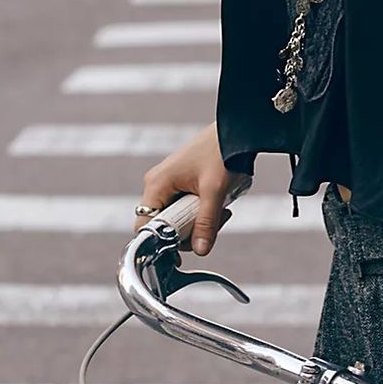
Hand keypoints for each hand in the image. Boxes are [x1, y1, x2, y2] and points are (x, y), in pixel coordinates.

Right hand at [134, 122, 249, 255]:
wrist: (237, 132)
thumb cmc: (223, 152)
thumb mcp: (215, 191)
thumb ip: (207, 222)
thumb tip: (201, 251)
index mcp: (157, 185)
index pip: (145, 226)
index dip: (162, 241)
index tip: (187, 246)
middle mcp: (158, 185)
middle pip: (164, 226)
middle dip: (190, 230)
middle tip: (215, 221)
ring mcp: (170, 185)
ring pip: (178, 220)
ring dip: (200, 221)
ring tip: (221, 209)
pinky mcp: (183, 185)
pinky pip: (187, 209)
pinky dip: (203, 212)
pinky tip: (219, 204)